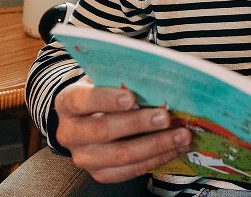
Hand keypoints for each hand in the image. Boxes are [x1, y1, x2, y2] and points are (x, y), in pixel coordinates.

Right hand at [54, 76, 191, 182]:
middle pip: (103, 131)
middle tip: (165, 117)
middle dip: (138, 124)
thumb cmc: (105, 92)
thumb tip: (155, 76)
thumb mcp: (107, 79)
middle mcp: (70, 133)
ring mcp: (85, 157)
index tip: (131, 97)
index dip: (107, 99)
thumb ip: (123, 78)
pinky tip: (176, 148)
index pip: (83, 100)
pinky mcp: (101, 174)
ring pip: (120, 155)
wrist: (90, 118)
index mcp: (68, 102)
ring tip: (181, 135)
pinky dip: (158, 158)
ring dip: (156, 145)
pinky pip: (132, 170)